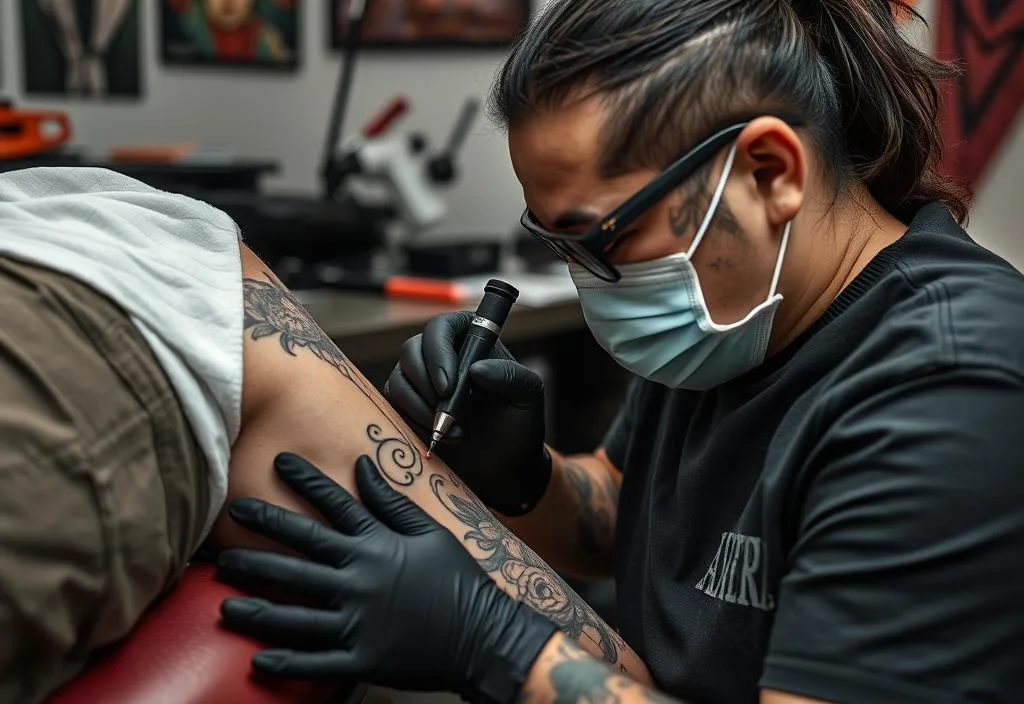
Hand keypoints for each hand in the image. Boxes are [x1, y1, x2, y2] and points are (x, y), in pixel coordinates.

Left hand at [218, 453, 557, 701]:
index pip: (334, 506)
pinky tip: (258, 657)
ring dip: (256, 607)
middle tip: (228, 528)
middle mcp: (361, 580)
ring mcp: (359, 622)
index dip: (305, 481)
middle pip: (299, 556)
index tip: (279, 462)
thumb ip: (391, 503)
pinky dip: (285, 662)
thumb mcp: (428, 533)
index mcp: (378, 546)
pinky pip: (315, 663)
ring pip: (295, 613)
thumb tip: (363, 466)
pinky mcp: (362, 659)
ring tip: (224, 601)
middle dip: (260, 539)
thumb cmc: (458, 581)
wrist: (484, 635)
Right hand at [384, 311, 550, 515]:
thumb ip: (510, 376)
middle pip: (411, 350)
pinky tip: (439, 436)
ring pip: (398, 378)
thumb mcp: (528, 396)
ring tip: (454, 432)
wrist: (504, 464)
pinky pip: (393, 404)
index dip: (437, 352)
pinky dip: (413, 421)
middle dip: (425, 385)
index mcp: (471, 340)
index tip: (448, 386)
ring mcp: (421, 379)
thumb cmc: (518, 423)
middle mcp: (441, 354)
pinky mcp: (408, 404)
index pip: (441, 327)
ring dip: (421, 408)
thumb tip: (476, 369)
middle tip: (447, 413)